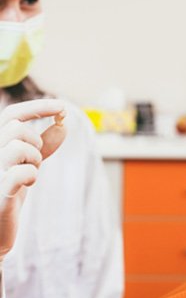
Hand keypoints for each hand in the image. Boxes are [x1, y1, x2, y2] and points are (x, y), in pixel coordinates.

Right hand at [0, 99, 66, 260]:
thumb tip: (62, 123)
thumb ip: (43, 143)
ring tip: (30, 172)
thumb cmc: (10, 190)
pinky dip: (30, 175)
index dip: (38, 107)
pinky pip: (18, 174)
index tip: (63, 107)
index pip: (12, 114)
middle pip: (16, 128)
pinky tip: (28, 183)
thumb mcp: (29, 161)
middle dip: (35, 142)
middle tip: (35, 159)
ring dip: (33, 159)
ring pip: (17, 147)